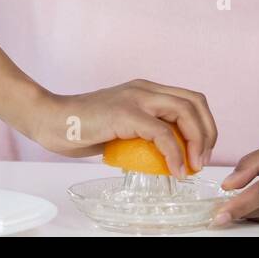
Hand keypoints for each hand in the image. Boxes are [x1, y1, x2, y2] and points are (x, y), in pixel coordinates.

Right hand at [26, 79, 217, 177]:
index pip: (190, 99)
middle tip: (202, 160)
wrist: (51, 120)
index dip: (204, 125)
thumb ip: (142, 130)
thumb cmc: (81, 127)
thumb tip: (165, 153)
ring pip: (184, 111)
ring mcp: (135, 98)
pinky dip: (175, 153)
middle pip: (194, 102)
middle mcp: (144, 88)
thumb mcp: (120, 125)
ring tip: (192, 166)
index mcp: (145, 89)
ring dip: (197, 141)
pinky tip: (175, 169)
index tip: (201, 151)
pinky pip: (162, 133)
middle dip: (208, 133)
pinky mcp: (126, 113)